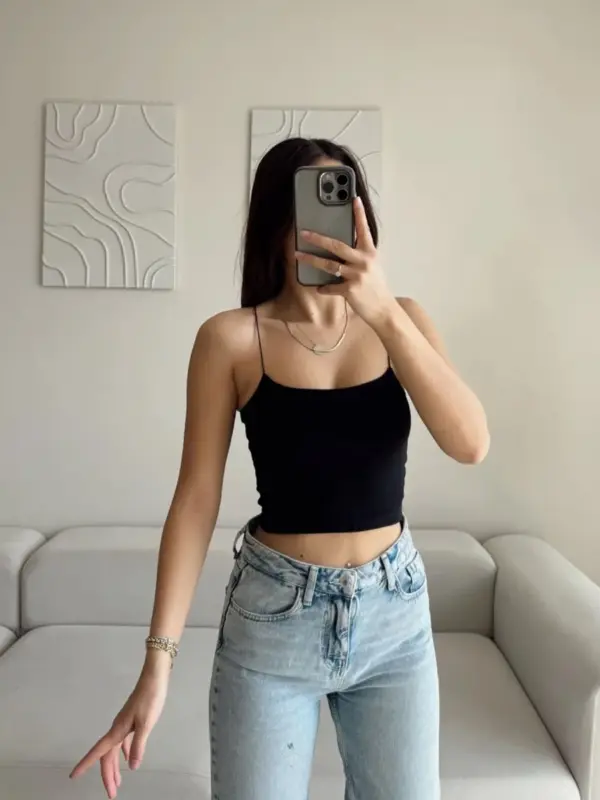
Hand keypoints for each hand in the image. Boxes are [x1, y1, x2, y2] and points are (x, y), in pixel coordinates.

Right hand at [70, 657, 169, 798]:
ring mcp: (124, 724)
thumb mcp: (146, 723)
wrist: (154, 678)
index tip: (73, 776)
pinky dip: (124, 753)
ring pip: (114, 750)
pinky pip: (123, 742)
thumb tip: (131, 767)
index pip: (98, 752)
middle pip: (107, 756)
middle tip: (111, 793)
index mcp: (117, 730)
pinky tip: (128, 758)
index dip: (85, 764)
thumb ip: (138, 745)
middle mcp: (117, 728)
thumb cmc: (150, 698)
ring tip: (118, 783)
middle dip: (107, 775)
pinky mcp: (132, 720)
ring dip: (114, 767)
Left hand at [296, 197, 395, 327]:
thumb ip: (360, 255)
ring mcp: (356, 276)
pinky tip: (318, 287)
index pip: (364, 229)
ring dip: (311, 260)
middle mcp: (363, 262)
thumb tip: (341, 248)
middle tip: (304, 233)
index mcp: (370, 253)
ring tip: (298, 256)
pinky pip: (331, 286)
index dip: (359, 214)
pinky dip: (323, 287)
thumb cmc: (376, 286)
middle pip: (337, 246)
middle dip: (318, 238)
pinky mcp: (350, 290)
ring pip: (329, 265)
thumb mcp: (372, 266)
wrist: (383, 309)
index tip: (353, 199)